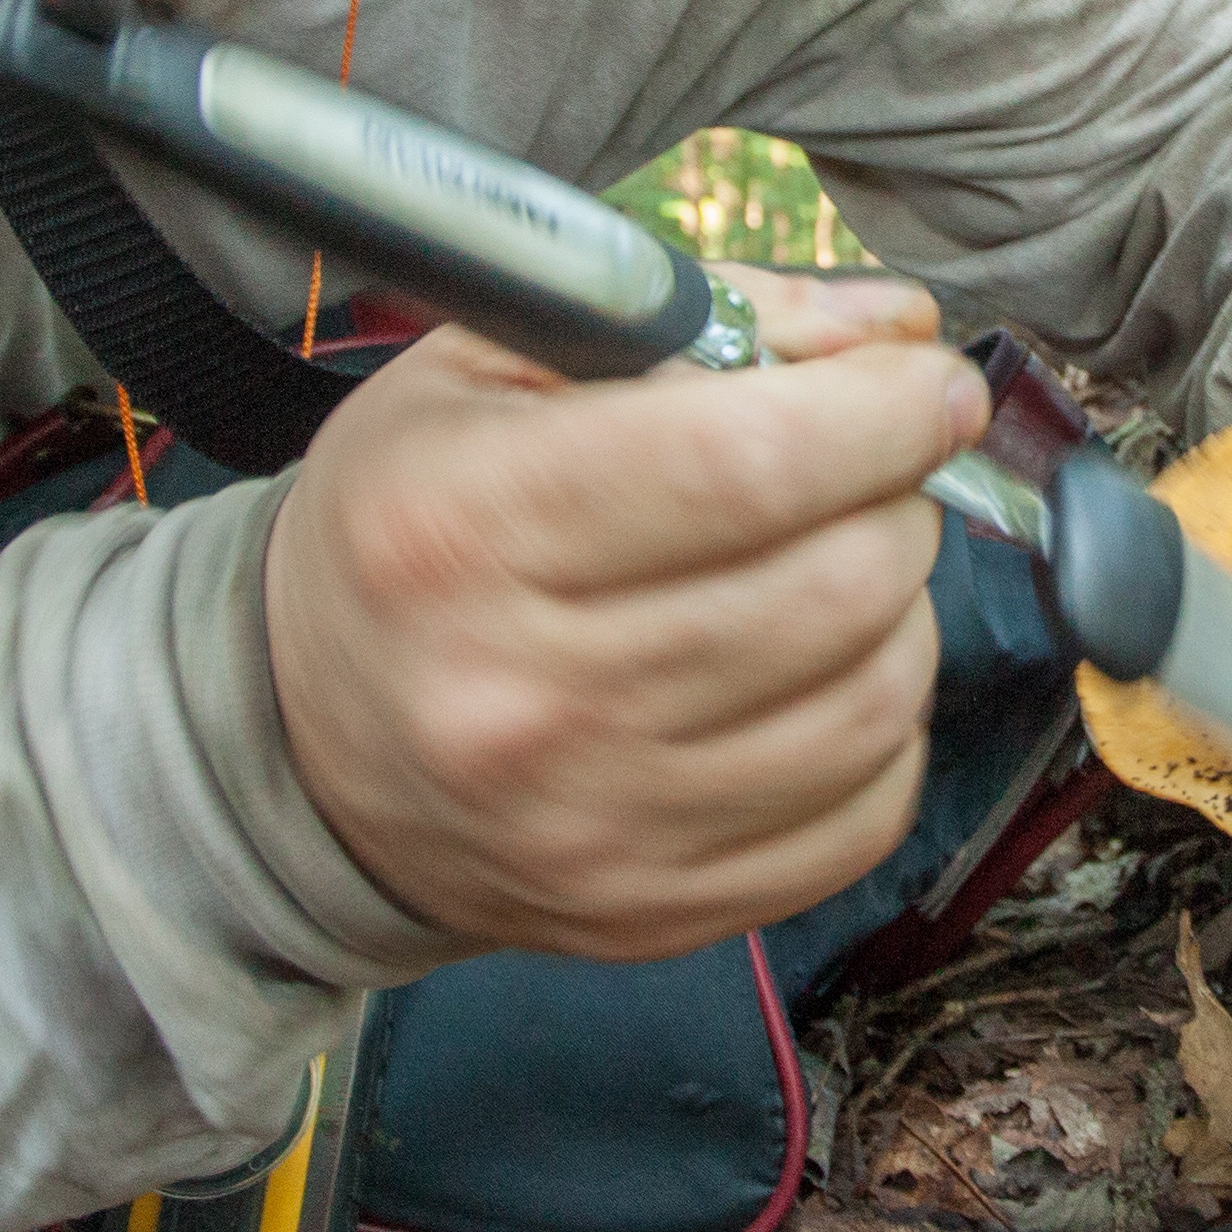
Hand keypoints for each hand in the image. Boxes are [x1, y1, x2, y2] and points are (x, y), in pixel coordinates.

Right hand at [266, 273, 973, 959]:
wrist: (303, 746)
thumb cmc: (416, 525)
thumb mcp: (497, 368)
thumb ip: (707, 318)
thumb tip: (898, 330)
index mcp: (466, 529)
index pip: (744, 465)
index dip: (880, 413)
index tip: (928, 384)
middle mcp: (524, 697)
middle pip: (832, 584)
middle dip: (896, 501)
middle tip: (871, 472)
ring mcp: (593, 828)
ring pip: (873, 703)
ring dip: (900, 612)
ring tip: (843, 564)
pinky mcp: (650, 913)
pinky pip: (863, 816)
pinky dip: (884, 732)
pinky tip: (825, 677)